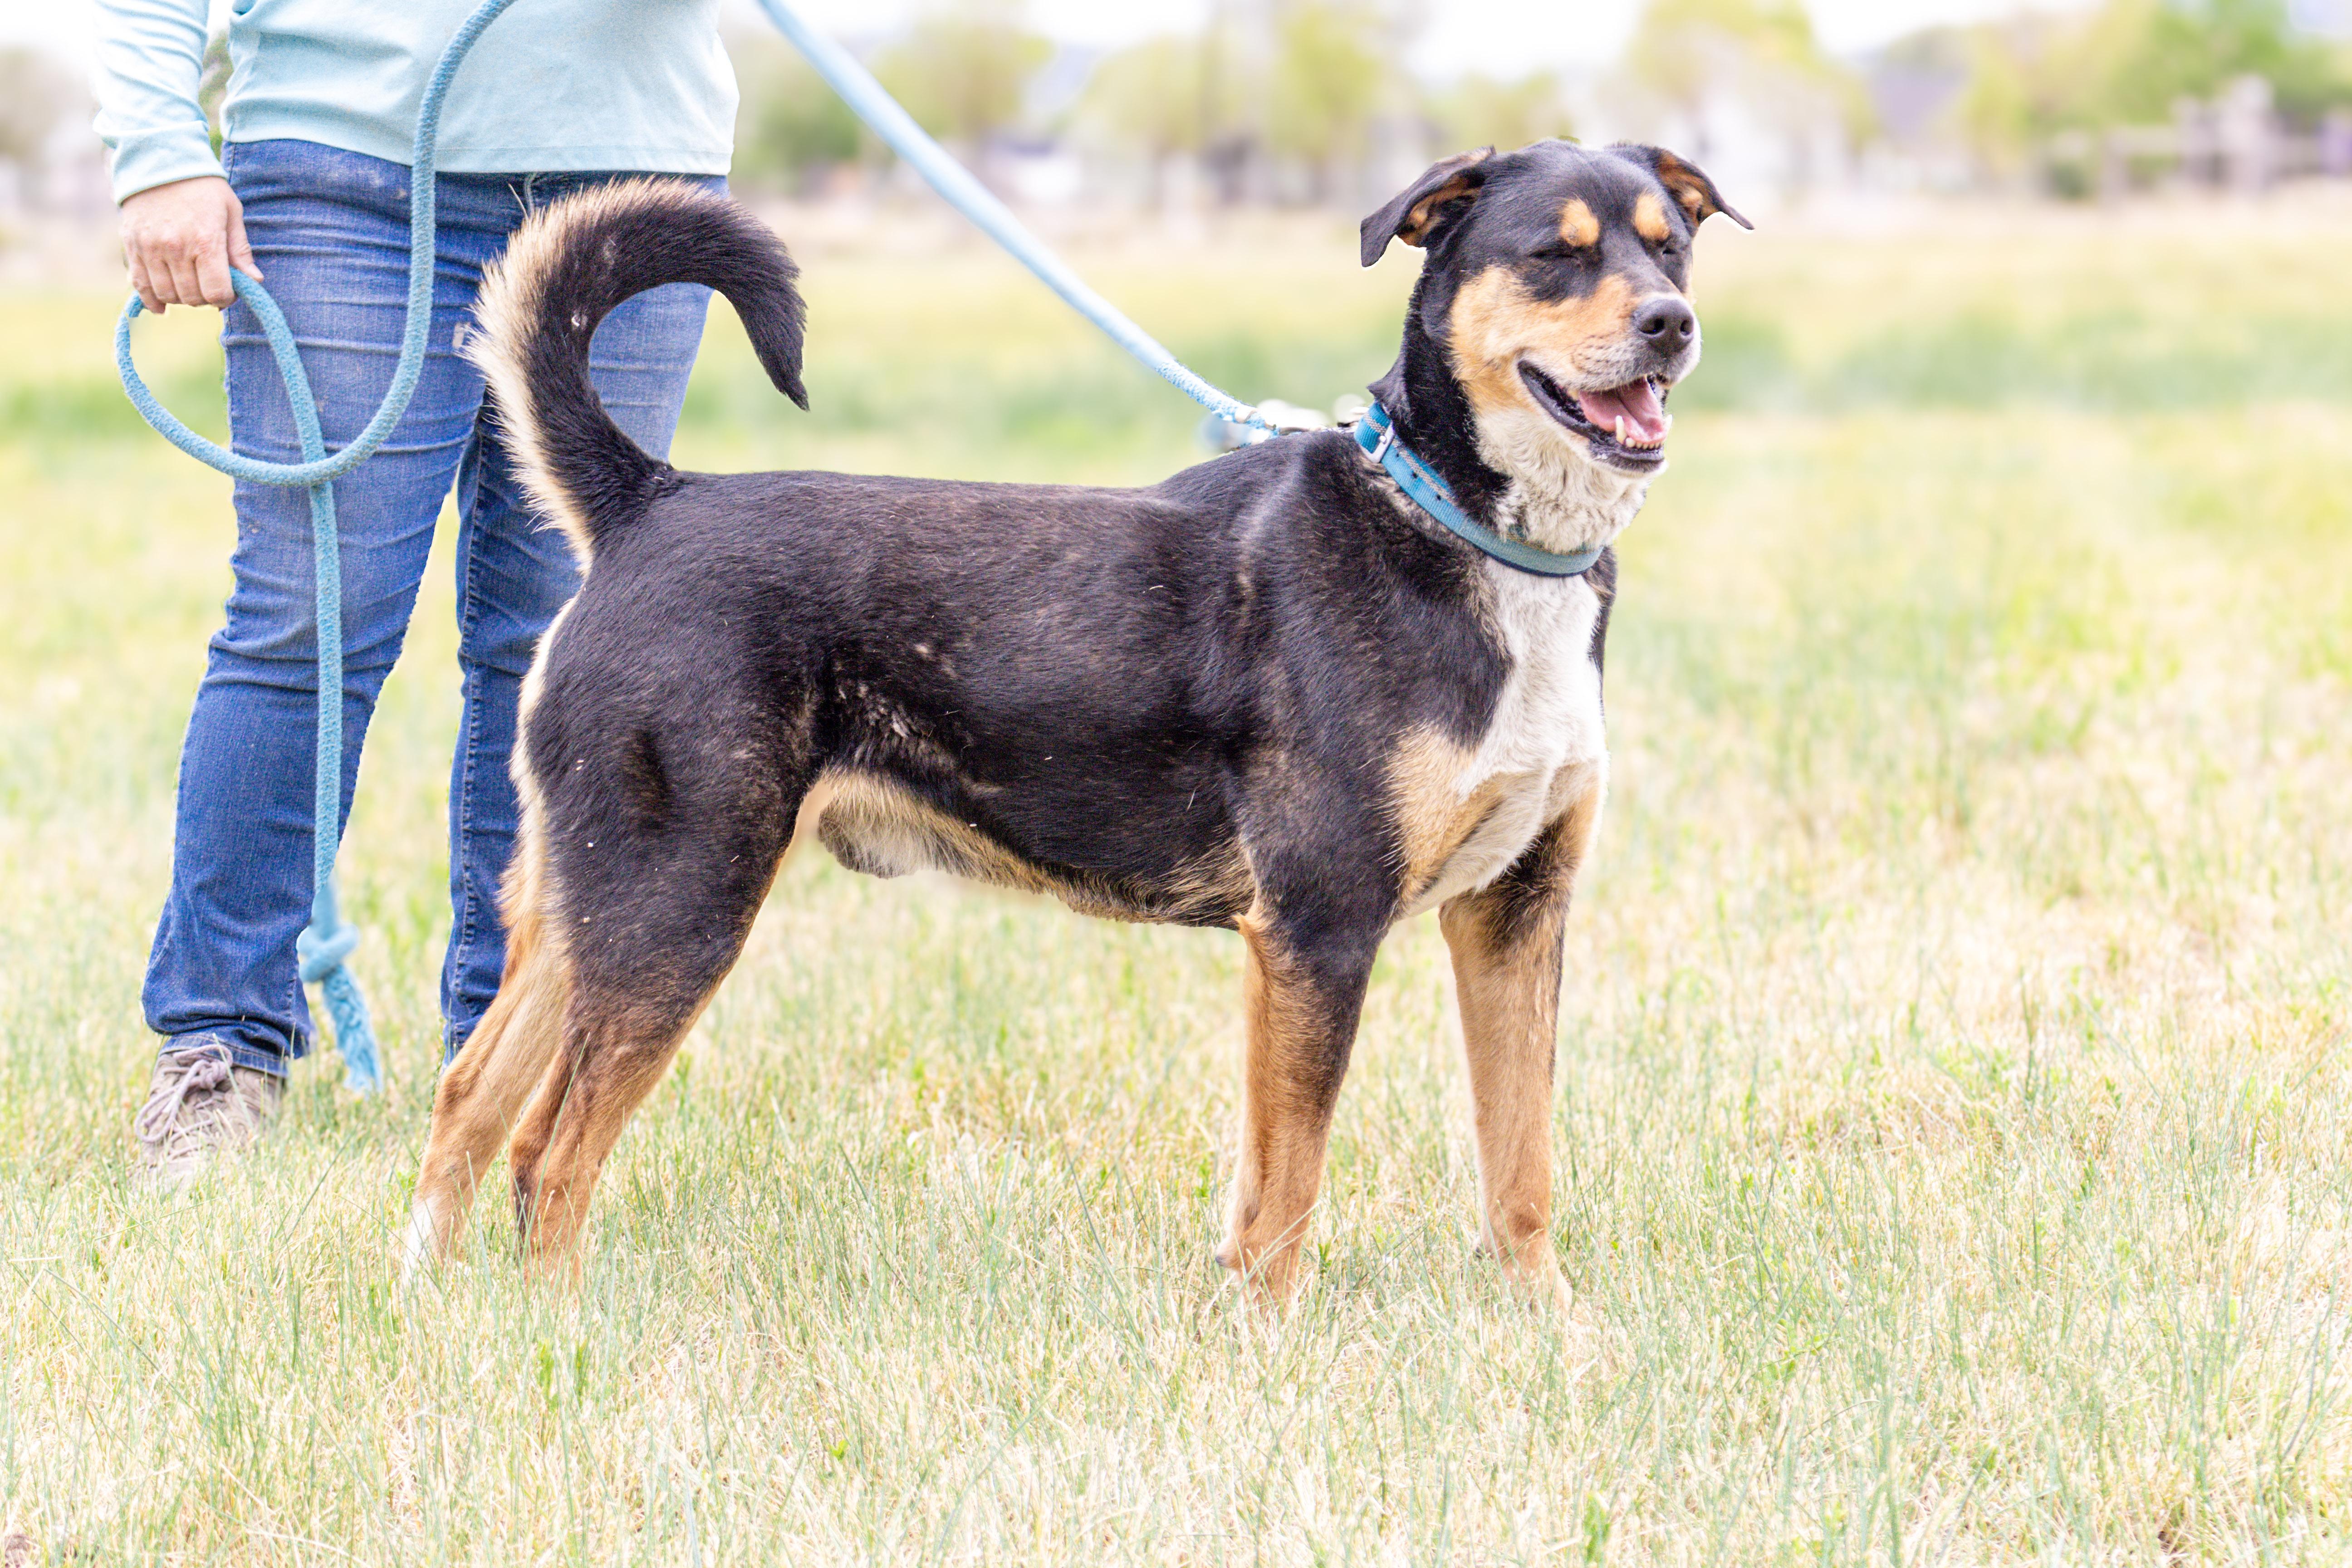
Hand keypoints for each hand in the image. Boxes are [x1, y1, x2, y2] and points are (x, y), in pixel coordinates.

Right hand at [119, 175, 260, 312]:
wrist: (159, 161)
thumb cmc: (203, 188)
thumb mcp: (231, 213)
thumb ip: (240, 251)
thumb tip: (255, 282)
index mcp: (205, 241)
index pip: (217, 292)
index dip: (227, 298)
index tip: (229, 289)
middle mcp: (175, 247)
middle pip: (192, 298)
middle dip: (205, 297)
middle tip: (210, 284)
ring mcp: (149, 247)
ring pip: (167, 294)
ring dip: (181, 298)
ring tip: (190, 284)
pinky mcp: (131, 245)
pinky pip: (139, 284)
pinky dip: (152, 299)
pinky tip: (163, 305)